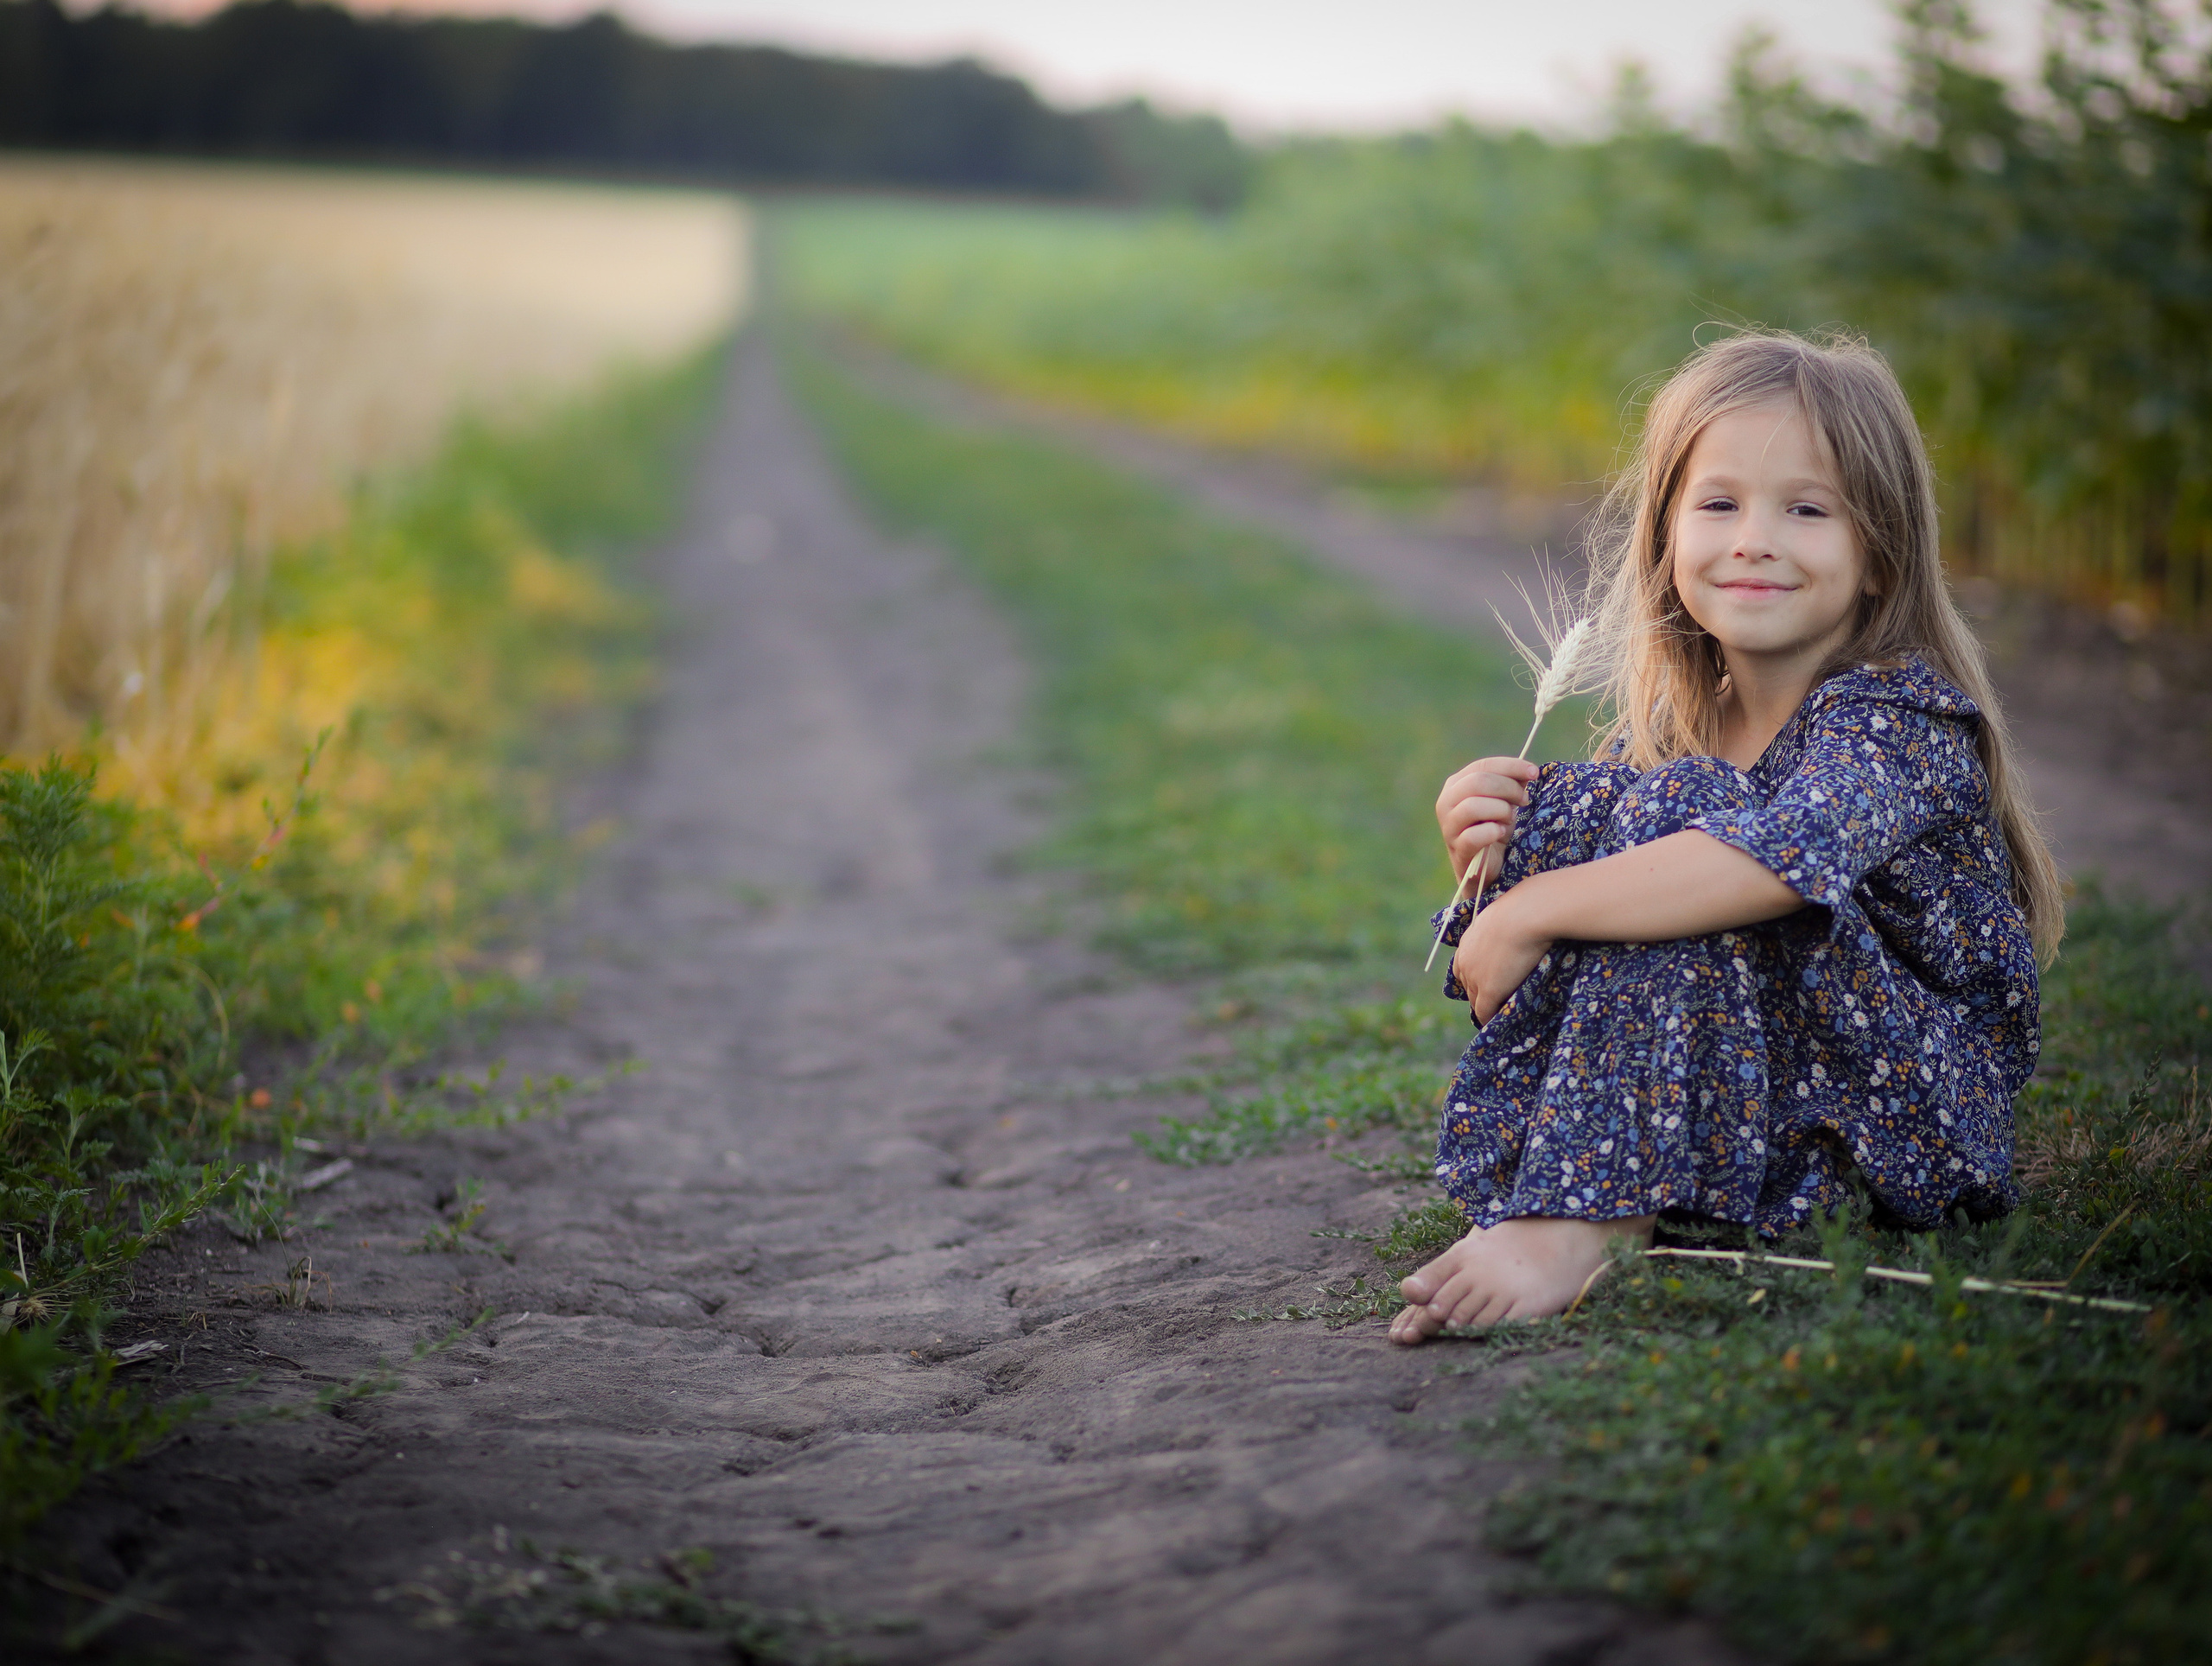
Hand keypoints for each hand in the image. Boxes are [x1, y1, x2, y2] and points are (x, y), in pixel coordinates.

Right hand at [1435, 757, 1538, 893]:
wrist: (1485, 864)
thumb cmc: (1494, 827)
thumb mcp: (1503, 801)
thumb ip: (1512, 783)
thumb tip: (1529, 771)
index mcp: (1456, 784)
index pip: (1482, 766)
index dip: (1510, 767)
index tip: (1534, 772)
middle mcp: (1446, 802)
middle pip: (1478, 782)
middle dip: (1508, 788)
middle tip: (1524, 800)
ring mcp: (1449, 826)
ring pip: (1473, 806)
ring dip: (1501, 811)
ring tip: (1509, 820)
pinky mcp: (1457, 849)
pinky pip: (1474, 836)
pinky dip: (1493, 832)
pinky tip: (1501, 833)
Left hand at [1450, 885, 1553, 1023]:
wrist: (1524, 915)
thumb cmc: (1522, 909)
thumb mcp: (1505, 915)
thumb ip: (1503, 926)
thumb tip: (1517, 923)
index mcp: (1467, 943)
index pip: (1461, 968)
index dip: (1473, 978)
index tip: (1486, 983)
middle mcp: (1465, 961)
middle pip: (1468, 987)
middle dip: (1479, 995)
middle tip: (1495, 1003)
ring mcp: (1476, 977)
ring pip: (1476, 1002)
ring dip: (1486, 1008)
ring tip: (1499, 1016)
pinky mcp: (1489, 990)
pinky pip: (1485, 1012)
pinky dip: (1490, 1019)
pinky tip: (1499, 1023)